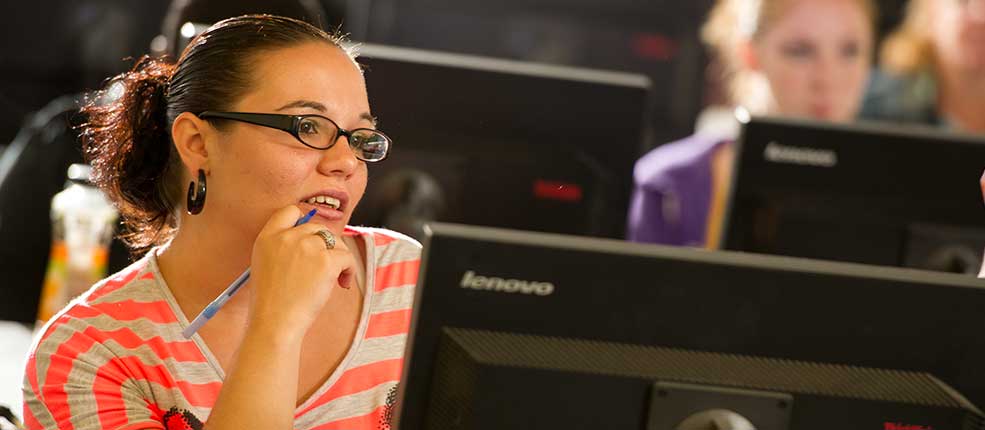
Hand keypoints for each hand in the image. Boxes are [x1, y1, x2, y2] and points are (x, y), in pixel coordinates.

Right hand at [247, 205, 354, 336]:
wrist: (274, 323)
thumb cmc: (272, 303)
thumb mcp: (266, 266)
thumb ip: (283, 248)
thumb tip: (315, 240)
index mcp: (267, 238)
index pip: (289, 212)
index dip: (304, 221)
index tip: (312, 239)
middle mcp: (286, 237)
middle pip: (317, 227)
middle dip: (326, 245)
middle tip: (328, 267)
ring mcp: (306, 246)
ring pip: (335, 241)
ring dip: (339, 258)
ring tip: (337, 279)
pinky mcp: (325, 260)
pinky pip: (347, 256)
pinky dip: (349, 270)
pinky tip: (343, 284)